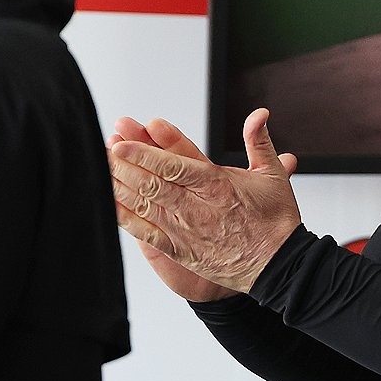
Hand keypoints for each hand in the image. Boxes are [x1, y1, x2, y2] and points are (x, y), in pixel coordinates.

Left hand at [110, 108, 300, 293]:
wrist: (279, 266)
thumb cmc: (275, 221)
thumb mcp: (273, 174)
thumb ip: (259, 141)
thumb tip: (259, 114)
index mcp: (217, 184)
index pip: (174, 163)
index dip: (145, 151)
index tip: (124, 140)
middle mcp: (197, 206)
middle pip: (152, 181)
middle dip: (125, 163)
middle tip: (105, 148)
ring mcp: (186, 229)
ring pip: (145, 203)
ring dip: (120, 186)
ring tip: (101, 170)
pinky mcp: (181, 249)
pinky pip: (146, 232)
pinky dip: (126, 218)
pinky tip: (110, 205)